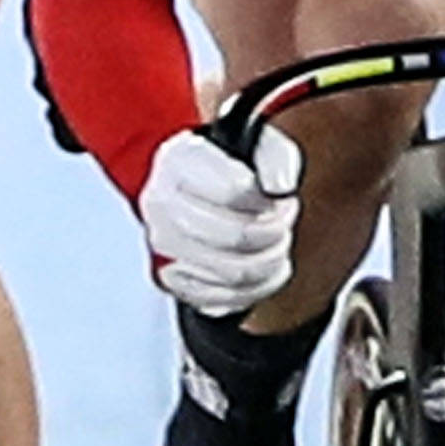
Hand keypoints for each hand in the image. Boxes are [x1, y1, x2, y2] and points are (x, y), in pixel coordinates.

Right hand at [138, 125, 303, 314]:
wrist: (196, 185)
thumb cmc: (234, 164)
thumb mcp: (262, 145)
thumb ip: (277, 159)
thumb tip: (280, 188)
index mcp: (177, 162)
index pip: (234, 192)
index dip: (268, 201)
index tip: (278, 197)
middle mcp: (160, 204)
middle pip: (235, 236)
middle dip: (274, 232)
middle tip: (284, 220)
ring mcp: (163, 245)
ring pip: (232, 271)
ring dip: (270, 260)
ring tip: (278, 242)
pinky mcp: (171, 279)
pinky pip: (221, 300)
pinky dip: (257, 288)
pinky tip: (267, 268)